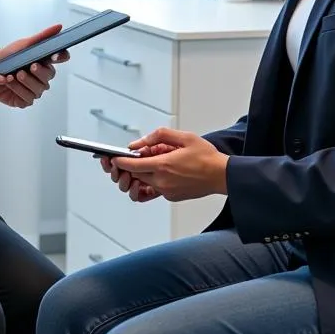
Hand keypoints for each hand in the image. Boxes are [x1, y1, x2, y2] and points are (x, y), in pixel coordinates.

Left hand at [0, 25, 70, 109]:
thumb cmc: (8, 56)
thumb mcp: (24, 44)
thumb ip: (42, 37)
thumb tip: (59, 27)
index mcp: (45, 61)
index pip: (61, 58)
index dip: (61, 57)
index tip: (54, 56)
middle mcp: (42, 77)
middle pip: (49, 76)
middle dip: (40, 72)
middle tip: (31, 66)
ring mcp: (34, 89)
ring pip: (39, 89)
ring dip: (26, 82)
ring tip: (15, 74)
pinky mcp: (24, 100)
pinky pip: (27, 98)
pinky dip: (18, 89)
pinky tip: (9, 81)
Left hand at [113, 128, 228, 201]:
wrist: (222, 175)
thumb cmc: (206, 156)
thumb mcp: (183, 137)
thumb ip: (158, 137)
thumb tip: (139, 143)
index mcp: (163, 166)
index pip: (131, 165)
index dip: (119, 161)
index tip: (112, 157)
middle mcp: (162, 181)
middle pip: (134, 175)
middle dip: (129, 166)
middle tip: (133, 155)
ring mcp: (166, 191)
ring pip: (143, 183)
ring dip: (141, 173)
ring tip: (149, 162)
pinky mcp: (171, 196)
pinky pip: (154, 188)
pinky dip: (152, 179)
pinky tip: (161, 169)